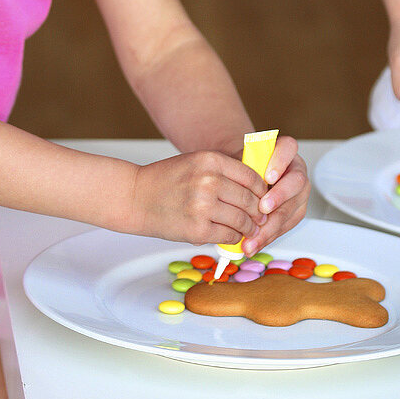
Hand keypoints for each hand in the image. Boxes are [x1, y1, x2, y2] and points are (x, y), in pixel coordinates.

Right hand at [130, 150, 266, 244]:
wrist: (136, 197)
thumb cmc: (165, 180)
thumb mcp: (195, 162)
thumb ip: (223, 171)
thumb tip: (256, 187)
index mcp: (210, 160)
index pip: (251, 177)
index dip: (262, 191)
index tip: (263, 198)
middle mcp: (208, 181)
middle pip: (250, 200)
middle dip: (258, 212)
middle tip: (260, 217)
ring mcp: (203, 206)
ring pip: (242, 220)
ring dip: (248, 228)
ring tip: (248, 229)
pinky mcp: (197, 229)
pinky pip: (228, 235)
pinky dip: (233, 238)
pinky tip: (231, 235)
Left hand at [242, 137, 309, 253]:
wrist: (248, 179)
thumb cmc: (244, 168)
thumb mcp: (242, 161)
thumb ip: (242, 166)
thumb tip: (229, 177)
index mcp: (284, 151)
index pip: (288, 147)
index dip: (280, 161)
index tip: (267, 175)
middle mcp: (295, 170)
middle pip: (296, 182)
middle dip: (279, 197)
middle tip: (262, 208)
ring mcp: (298, 193)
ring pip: (293, 208)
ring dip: (272, 224)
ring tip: (254, 236)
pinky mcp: (296, 212)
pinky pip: (286, 225)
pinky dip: (269, 235)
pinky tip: (255, 242)